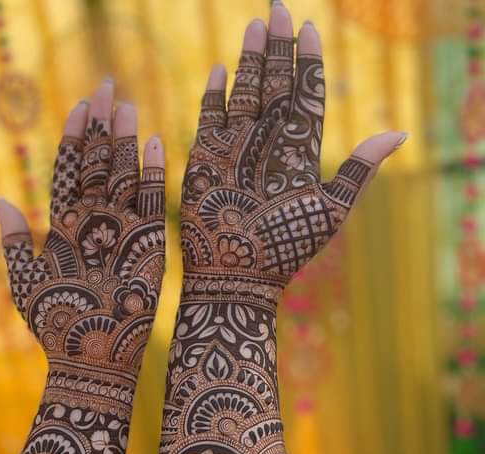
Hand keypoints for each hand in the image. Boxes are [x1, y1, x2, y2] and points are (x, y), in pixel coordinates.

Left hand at [0, 79, 165, 374]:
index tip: (78, 106)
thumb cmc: (54, 325)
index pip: (67, 172)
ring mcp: (121, 230)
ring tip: (127, 105)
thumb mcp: (24, 282)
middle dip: (101, 125)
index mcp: (63, 226)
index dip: (73, 139)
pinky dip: (153, 174)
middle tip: (106, 84)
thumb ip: (16, 242)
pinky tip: (155, 143)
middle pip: (97, 164)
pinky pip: (150, 202)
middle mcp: (93, 222)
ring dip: (125, 141)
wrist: (91, 357)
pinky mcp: (146, 245)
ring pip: (122, 176)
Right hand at [181, 4, 405, 301]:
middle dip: (278, 47)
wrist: (237, 276)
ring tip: (256, 25)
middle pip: (276, 84)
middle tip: (278, 8)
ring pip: (245, 93)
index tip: (310, 28)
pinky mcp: (205, 160)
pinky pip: (209, 118)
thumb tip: (399, 132)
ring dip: (250, 60)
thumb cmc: (285, 249)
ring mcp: (236, 148)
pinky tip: (218, 70)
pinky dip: (213, 95)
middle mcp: (268, 144)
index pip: (306, 95)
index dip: (308, 62)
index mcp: (299, 151)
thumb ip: (358, 170)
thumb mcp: (330, 209)